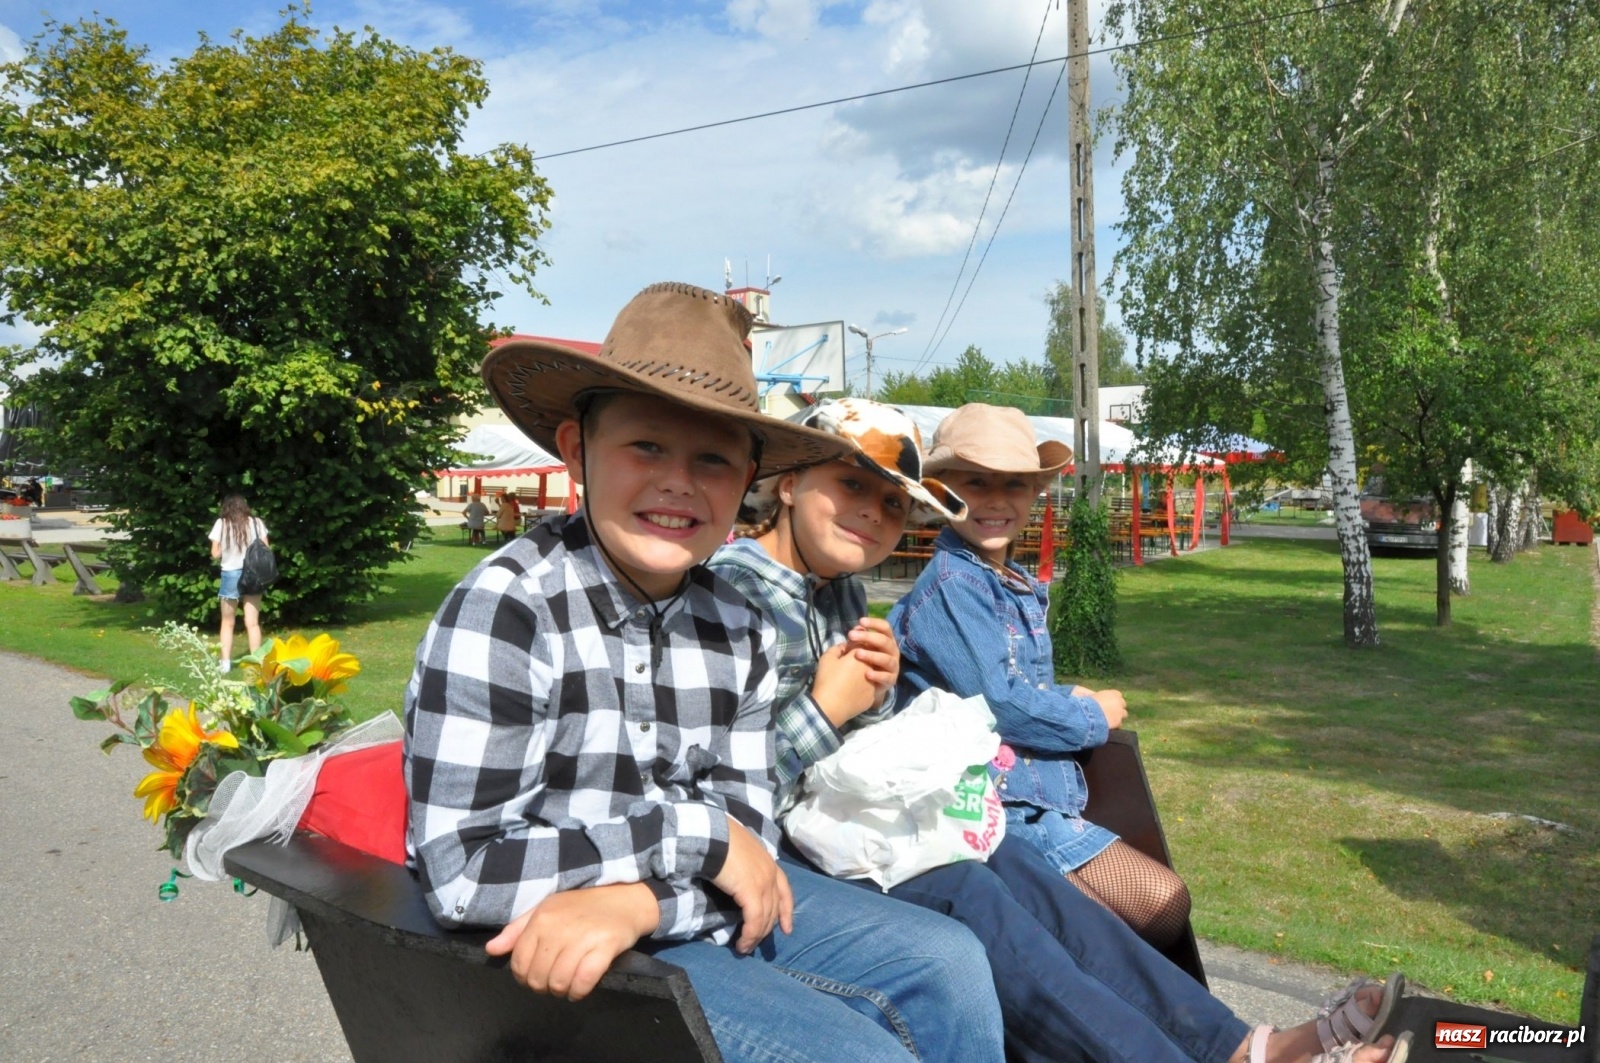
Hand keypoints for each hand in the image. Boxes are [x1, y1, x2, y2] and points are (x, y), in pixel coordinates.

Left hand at [484, 882, 660, 1000]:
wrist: (625, 899)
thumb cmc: (581, 906)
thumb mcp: (546, 910)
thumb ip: (517, 931)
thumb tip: (491, 950)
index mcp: (541, 918)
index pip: (519, 963)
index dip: (524, 977)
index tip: (536, 976)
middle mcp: (558, 928)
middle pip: (537, 977)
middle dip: (543, 986)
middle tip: (554, 980)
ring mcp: (582, 938)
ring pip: (558, 982)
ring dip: (562, 991)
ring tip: (567, 985)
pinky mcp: (604, 947)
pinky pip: (583, 982)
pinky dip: (579, 992)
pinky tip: (580, 988)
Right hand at [709, 818, 793, 953]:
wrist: (714, 834)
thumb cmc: (721, 840)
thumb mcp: (740, 853)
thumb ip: (746, 868)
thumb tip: (739, 883)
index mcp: (769, 863)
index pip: (785, 891)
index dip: (787, 912)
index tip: (787, 929)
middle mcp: (770, 874)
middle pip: (774, 909)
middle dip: (766, 930)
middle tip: (754, 944)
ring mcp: (763, 883)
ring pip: (765, 918)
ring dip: (756, 937)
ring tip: (745, 949)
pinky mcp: (751, 891)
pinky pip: (754, 920)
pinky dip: (750, 934)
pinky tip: (742, 943)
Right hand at [812, 641, 878, 726]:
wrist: (830, 706)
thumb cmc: (827, 680)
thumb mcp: (827, 658)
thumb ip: (838, 648)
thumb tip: (845, 647)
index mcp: (859, 655)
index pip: (862, 644)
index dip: (854, 646)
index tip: (846, 650)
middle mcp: (871, 667)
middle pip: (870, 658)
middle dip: (862, 658)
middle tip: (850, 664)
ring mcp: (874, 682)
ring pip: (872, 672)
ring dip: (865, 672)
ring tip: (851, 678)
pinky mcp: (873, 696)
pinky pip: (870, 687)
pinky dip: (864, 686)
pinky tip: (853, 690)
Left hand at [846, 617, 899, 704]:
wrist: (869, 685)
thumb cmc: (864, 662)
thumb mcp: (860, 648)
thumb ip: (859, 638)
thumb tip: (857, 628)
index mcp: (887, 641)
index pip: (886, 628)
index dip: (875, 623)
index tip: (861, 621)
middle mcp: (893, 652)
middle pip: (884, 641)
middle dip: (868, 637)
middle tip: (851, 635)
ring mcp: (893, 667)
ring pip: (886, 659)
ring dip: (872, 655)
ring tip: (857, 654)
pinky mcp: (891, 681)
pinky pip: (886, 677)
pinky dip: (877, 675)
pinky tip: (866, 674)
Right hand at [1089, 688, 1127, 729]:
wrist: (1089, 714)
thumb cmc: (1088, 702)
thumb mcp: (1090, 695)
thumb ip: (1094, 694)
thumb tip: (1090, 694)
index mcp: (1112, 693)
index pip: (1118, 694)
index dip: (1114, 699)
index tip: (1109, 702)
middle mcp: (1118, 702)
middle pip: (1123, 704)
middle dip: (1118, 707)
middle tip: (1111, 711)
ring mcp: (1120, 712)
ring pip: (1124, 714)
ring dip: (1119, 715)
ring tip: (1112, 719)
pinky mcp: (1118, 722)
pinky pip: (1120, 724)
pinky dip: (1116, 724)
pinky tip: (1110, 726)